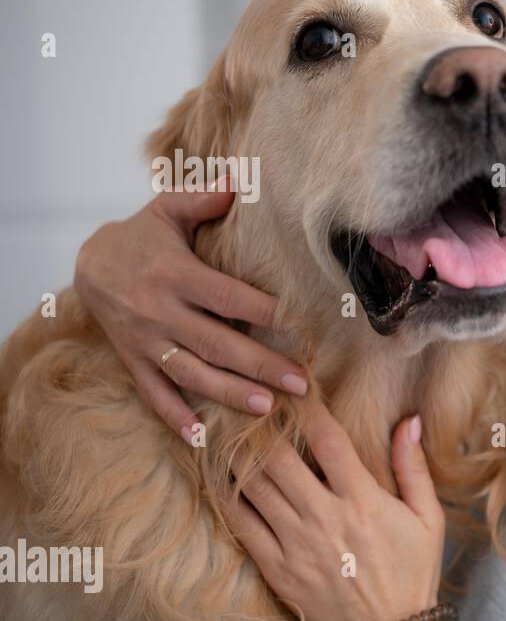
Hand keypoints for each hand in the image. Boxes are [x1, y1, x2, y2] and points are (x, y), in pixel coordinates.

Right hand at [73, 174, 308, 441]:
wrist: (88, 263)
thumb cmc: (143, 236)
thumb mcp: (168, 210)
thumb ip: (203, 199)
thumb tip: (240, 181)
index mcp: (174, 274)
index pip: (228, 297)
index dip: (265, 312)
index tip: (302, 327)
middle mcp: (159, 311)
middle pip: (217, 343)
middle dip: (261, 364)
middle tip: (301, 383)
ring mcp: (144, 340)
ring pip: (190, 373)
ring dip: (229, 393)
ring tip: (267, 409)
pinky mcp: (133, 360)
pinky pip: (153, 393)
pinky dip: (175, 417)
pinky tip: (201, 438)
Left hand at [225, 399, 445, 620]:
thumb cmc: (413, 571)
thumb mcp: (427, 517)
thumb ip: (413, 467)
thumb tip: (409, 421)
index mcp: (362, 499)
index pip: (328, 440)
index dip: (307, 408)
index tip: (294, 386)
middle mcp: (323, 517)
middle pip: (277, 458)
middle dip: (259, 425)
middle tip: (246, 401)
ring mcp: (295, 544)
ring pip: (252, 487)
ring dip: (236, 454)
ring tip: (224, 429)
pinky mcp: (277, 568)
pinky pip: (241, 525)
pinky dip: (226, 497)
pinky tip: (218, 477)